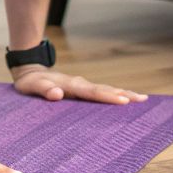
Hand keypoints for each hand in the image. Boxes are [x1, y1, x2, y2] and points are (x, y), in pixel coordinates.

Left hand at [11, 66, 147, 103]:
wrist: (30, 71)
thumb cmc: (30, 83)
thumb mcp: (31, 87)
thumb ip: (44, 90)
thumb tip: (58, 94)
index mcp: (71, 85)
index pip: (91, 92)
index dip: (107, 97)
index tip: (123, 100)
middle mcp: (80, 83)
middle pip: (105, 89)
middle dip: (123, 94)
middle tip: (142, 100)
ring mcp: (83, 85)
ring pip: (107, 89)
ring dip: (124, 93)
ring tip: (142, 99)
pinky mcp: (83, 89)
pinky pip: (102, 92)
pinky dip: (116, 94)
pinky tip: (127, 98)